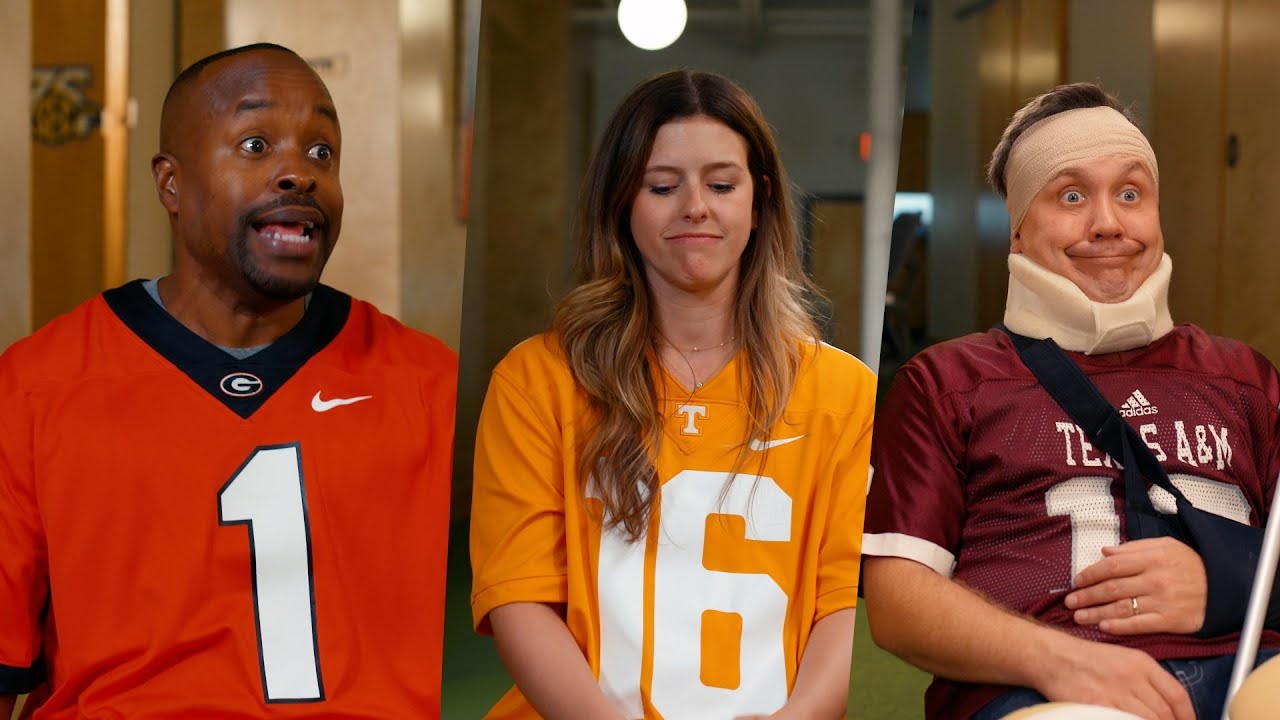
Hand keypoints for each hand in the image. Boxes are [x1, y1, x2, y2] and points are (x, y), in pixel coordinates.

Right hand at [1035, 639, 1193, 719]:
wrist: (1052, 656)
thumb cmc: (1087, 660)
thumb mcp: (1123, 659)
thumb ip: (1147, 681)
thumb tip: (1168, 708)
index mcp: (1142, 663)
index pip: (1177, 696)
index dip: (1188, 717)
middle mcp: (1131, 677)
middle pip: (1164, 713)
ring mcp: (1113, 693)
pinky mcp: (1096, 706)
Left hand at [1064, 538, 1205, 634]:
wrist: (1224, 588)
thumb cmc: (1191, 565)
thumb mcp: (1165, 546)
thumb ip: (1133, 548)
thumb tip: (1104, 551)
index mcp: (1151, 559)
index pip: (1111, 566)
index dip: (1090, 574)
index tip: (1076, 581)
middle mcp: (1155, 579)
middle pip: (1112, 588)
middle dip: (1087, 596)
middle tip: (1069, 602)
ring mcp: (1162, 601)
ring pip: (1122, 608)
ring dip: (1096, 613)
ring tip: (1079, 616)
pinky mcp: (1170, 620)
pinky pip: (1140, 624)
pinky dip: (1120, 626)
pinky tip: (1103, 627)